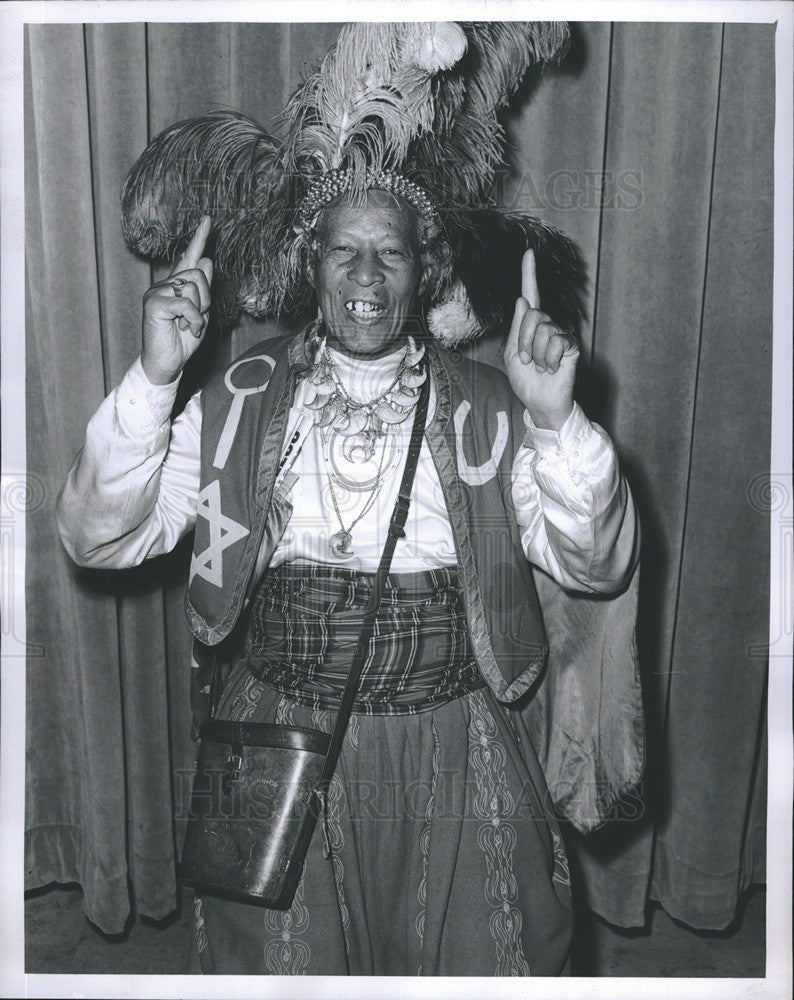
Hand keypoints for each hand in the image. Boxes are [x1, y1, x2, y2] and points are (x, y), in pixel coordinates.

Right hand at [141, 216, 212, 384]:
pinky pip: (186, 303)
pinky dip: (193, 319)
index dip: (198, 238)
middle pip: (199, 275)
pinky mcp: (154, 303)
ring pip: (193, 288)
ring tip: (189, 325)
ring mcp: (157, 292)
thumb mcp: (201, 314)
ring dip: (200, 311)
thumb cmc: (182, 341)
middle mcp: (165, 284)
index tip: (207, 220)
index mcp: (177, 285)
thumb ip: (204, 290)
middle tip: (196, 320)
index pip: (189, 257)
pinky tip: (186, 329)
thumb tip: (206, 260)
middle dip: (206, 300)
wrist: (167, 363)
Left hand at [504, 249, 579, 430]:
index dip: (529, 274)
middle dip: (523, 341)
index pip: (531, 295)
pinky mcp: (571, 345)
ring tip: (539, 367)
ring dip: (535, 353)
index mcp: (530, 325)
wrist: (539, 402)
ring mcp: (560, 334)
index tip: (529, 252)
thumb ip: (517, 328)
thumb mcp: (512, 354)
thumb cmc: (525, 380)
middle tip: (526, 361)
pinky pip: (556, 341)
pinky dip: (548, 359)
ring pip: (543, 329)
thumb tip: (523, 299)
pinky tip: (551, 369)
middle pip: (532, 314)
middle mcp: (547, 325)